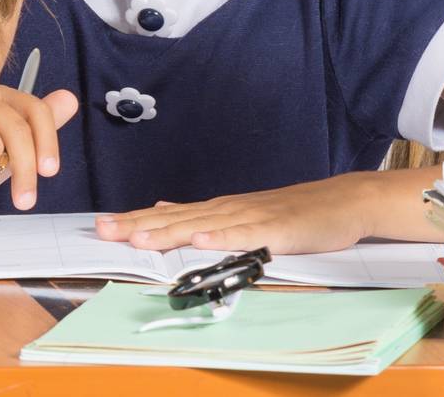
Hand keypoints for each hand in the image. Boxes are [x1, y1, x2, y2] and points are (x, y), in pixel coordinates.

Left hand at [92, 173, 380, 253]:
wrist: (341, 202)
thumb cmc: (294, 213)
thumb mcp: (244, 214)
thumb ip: (205, 215)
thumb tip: (164, 210)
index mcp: (220, 209)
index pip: (170, 215)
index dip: (135, 220)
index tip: (102, 225)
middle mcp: (229, 209)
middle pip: (177, 219)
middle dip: (138, 225)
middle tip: (104, 230)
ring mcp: (252, 218)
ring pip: (204, 226)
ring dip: (170, 232)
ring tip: (139, 238)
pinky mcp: (276, 231)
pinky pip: (245, 236)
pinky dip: (221, 239)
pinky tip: (200, 241)